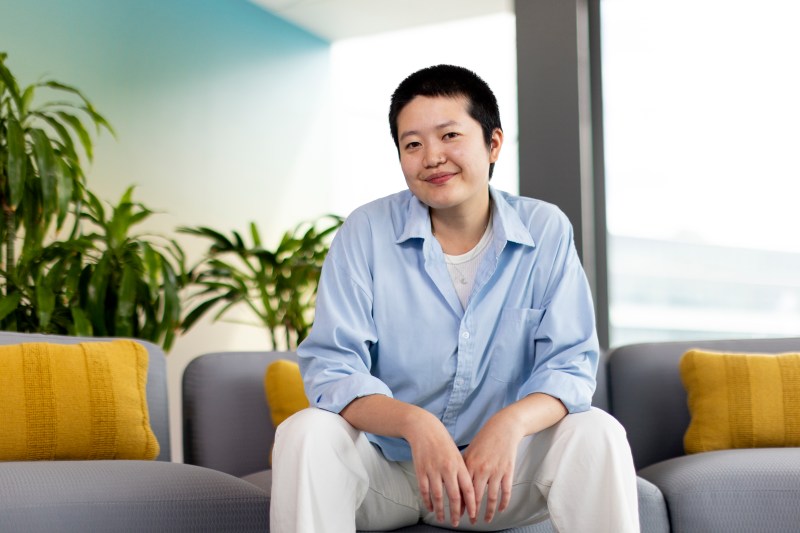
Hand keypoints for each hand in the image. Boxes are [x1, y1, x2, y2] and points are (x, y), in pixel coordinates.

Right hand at [406, 411, 476, 526]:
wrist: (424, 428)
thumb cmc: (443, 441)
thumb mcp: (456, 454)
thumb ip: (461, 472)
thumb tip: (466, 492)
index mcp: (459, 464)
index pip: (468, 489)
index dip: (471, 505)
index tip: (472, 516)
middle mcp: (447, 468)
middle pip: (454, 496)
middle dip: (456, 513)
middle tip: (457, 522)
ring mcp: (433, 470)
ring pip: (437, 496)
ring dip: (440, 510)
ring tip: (442, 519)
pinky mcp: (421, 470)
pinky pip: (424, 490)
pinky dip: (427, 501)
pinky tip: (430, 508)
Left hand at [462, 413, 520, 522]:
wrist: (503, 428)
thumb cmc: (485, 439)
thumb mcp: (470, 450)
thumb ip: (463, 466)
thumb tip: (455, 481)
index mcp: (470, 464)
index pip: (463, 489)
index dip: (461, 504)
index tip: (459, 513)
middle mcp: (482, 469)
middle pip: (476, 497)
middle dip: (473, 512)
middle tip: (472, 521)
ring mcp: (496, 471)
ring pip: (492, 498)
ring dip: (489, 512)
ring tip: (487, 520)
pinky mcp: (508, 471)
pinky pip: (506, 492)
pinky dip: (504, 503)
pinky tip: (501, 509)